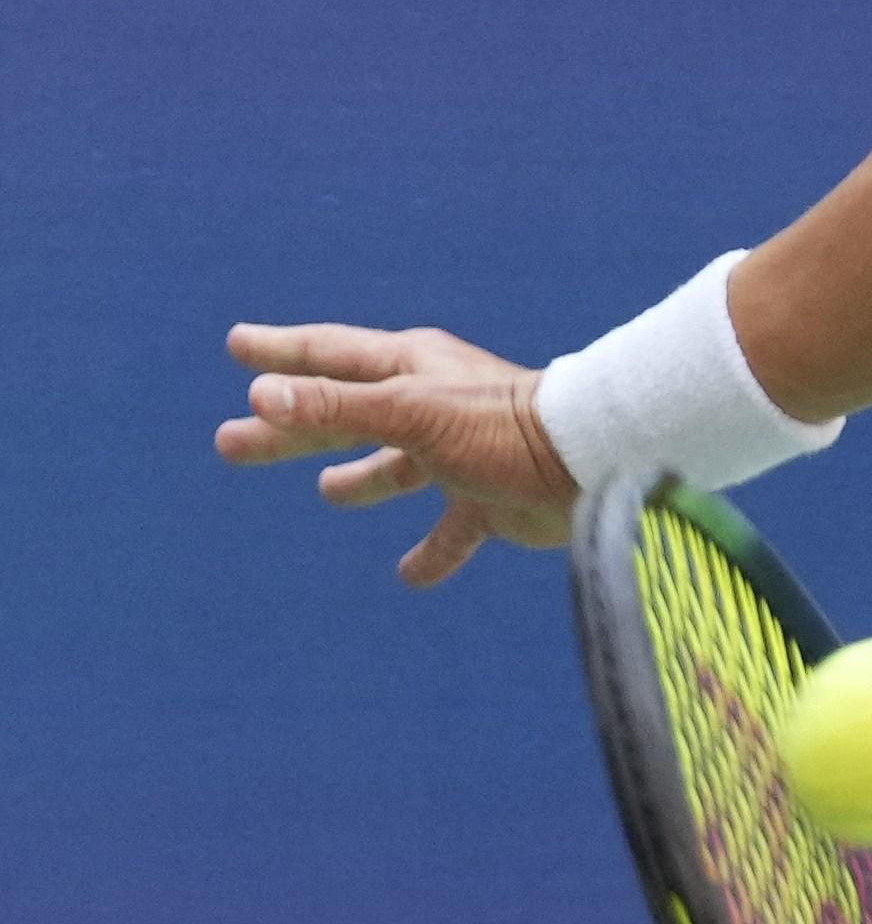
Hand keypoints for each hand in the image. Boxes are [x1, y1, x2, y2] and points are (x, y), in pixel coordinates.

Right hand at [217, 321, 577, 585]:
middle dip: (290, 433)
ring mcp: (461, 455)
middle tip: (229, 445)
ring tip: (326, 494)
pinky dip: (432, 554)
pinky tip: (410, 575)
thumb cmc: (502, 425)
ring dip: (360, 481)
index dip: (280, 355)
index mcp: (409, 369)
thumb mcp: (410, 412)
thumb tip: (261, 397)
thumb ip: (337, 407)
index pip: (328, 356)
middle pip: (344, 418)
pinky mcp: (490, 501)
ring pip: (395, 470)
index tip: (237, 347)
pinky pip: (453, 532)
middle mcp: (431, 406)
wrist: (591, 464)